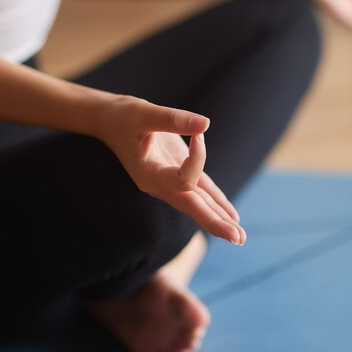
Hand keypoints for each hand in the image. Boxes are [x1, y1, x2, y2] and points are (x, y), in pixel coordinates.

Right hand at [96, 96, 245, 244]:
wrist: (111, 121)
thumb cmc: (124, 116)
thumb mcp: (144, 113)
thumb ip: (173, 119)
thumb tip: (205, 124)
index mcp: (149, 175)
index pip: (183, 180)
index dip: (197, 160)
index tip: (198, 133)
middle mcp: (160, 186)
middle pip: (192, 208)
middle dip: (215, 222)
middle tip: (237, 239)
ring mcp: (170, 183)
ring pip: (199, 205)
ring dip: (220, 220)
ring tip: (240, 238)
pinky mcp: (178, 174)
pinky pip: (201, 193)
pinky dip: (217, 204)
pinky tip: (232, 218)